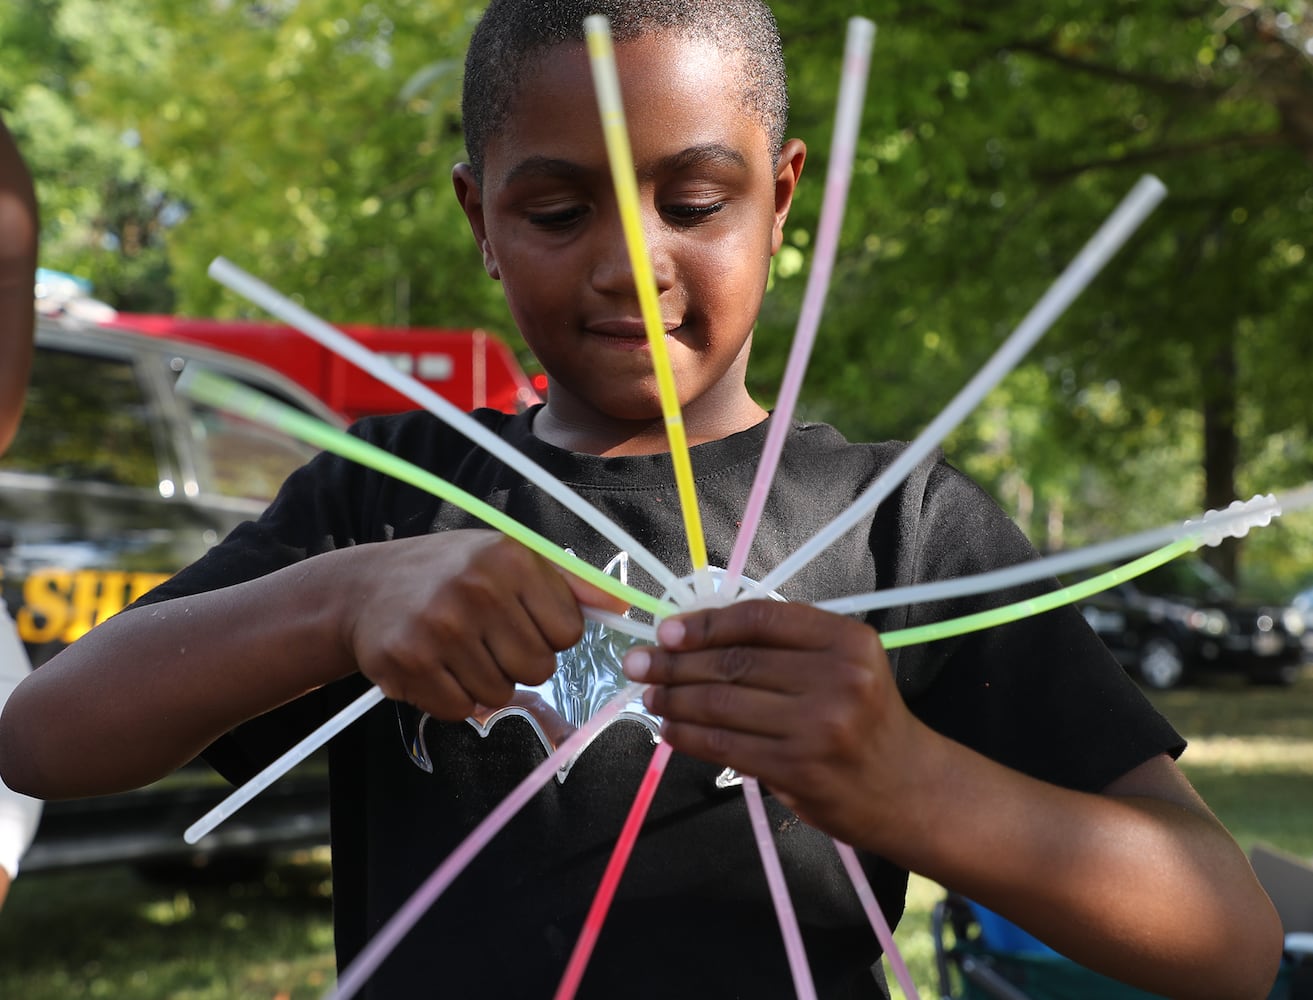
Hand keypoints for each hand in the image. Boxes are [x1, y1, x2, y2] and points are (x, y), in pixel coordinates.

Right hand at [342, 530, 626, 721]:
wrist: (367, 588)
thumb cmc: (452, 573)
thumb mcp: (509, 559)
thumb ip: (569, 583)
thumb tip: (623, 607)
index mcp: (509, 558)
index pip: (569, 631)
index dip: (550, 634)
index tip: (523, 620)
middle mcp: (475, 589)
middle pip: (539, 669)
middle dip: (519, 661)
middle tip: (488, 637)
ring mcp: (439, 628)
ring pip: (503, 695)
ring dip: (487, 681)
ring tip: (461, 649)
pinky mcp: (409, 664)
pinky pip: (463, 710)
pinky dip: (456, 698)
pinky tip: (438, 666)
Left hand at [622, 600, 919, 843]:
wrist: (907, 788)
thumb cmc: (865, 719)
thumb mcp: (844, 665)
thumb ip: (785, 645)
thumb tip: (697, 631)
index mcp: (846, 640)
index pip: (760, 618)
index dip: (705, 623)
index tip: (667, 630)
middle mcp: (837, 679)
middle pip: (734, 662)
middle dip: (676, 662)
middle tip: (639, 663)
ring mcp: (818, 727)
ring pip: (722, 704)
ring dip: (674, 699)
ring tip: (651, 696)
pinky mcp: (796, 769)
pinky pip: (723, 745)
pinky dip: (687, 736)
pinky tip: (670, 730)